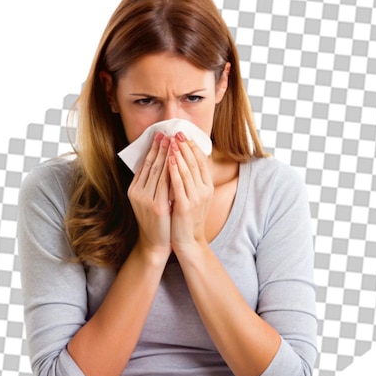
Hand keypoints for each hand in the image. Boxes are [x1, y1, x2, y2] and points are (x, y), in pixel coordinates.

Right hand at [127, 132, 172, 258]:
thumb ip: (152, 184)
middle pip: (150, 165)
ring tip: (173, 140)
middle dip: (159, 147)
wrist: (154, 243)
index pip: (144, 165)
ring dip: (166, 154)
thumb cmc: (156, 222)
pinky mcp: (157, 206)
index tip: (159, 135)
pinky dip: (171, 170)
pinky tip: (177, 159)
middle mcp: (137, 193)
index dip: (152, 149)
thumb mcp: (149, 200)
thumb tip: (161, 164)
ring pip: (158, 172)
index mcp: (134, 190)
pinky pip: (165, 184)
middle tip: (166, 132)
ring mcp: (146, 200)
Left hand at [168, 132, 213, 253]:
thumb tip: (186, 162)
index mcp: (207, 187)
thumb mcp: (195, 197)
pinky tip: (168, 159)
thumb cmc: (187, 219)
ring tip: (171, 141)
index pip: (201, 162)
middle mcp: (204, 190)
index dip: (193, 147)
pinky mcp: (185, 205)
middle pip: (194, 162)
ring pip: (187, 170)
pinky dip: (174, 169)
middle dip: (185, 146)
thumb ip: (193, 182)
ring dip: (178, 153)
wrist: (188, 242)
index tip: (184, 135)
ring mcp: (196, 198)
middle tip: (176, 132)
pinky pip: (178, 183)